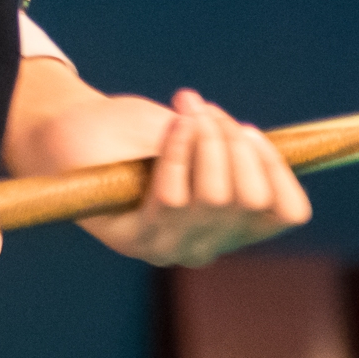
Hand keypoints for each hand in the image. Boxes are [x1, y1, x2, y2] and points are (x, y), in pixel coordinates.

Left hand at [4, 67, 311, 268]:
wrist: (72, 129)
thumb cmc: (137, 132)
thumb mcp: (199, 137)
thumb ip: (233, 151)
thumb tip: (259, 147)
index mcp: (230, 224)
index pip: (287, 212)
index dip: (277, 167)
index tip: (249, 129)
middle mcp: (204, 245)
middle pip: (251, 197)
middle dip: (234, 141)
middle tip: (205, 112)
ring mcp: (168, 246)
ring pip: (218, 197)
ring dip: (207, 139)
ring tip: (186, 111)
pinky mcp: (133, 239)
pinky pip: (175, 196)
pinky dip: (179, 149)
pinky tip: (171, 124)